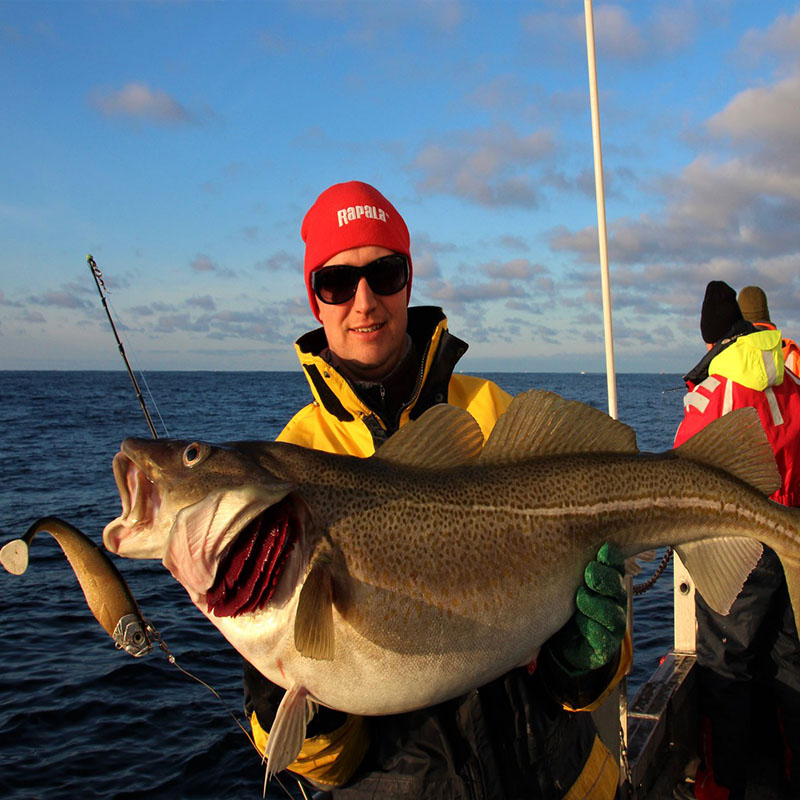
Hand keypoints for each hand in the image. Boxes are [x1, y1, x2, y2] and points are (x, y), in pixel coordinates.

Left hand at [546, 542, 626, 675]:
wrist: (557, 640)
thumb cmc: (560, 600)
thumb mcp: (562, 577)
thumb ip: (567, 559)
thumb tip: (561, 528)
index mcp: (607, 582)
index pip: (616, 567)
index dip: (612, 559)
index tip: (603, 550)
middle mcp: (614, 602)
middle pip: (617, 589)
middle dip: (605, 579)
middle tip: (590, 570)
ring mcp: (611, 626)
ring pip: (613, 614)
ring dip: (596, 604)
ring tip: (580, 596)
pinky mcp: (603, 648)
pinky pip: (603, 639)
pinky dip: (592, 629)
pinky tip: (580, 621)